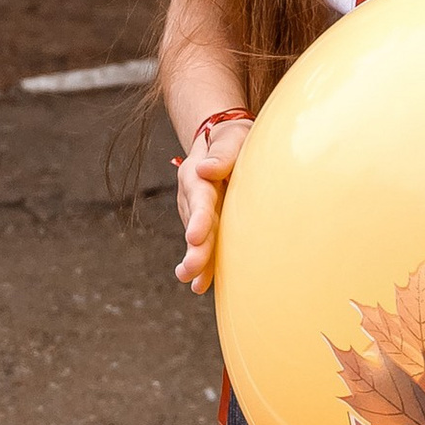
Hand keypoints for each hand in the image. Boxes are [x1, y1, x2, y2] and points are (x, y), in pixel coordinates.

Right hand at [176, 119, 249, 291]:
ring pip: (197, 239)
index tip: (194, 236)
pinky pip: (205, 245)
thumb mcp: (231, 138)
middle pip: (195, 223)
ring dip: (196, 261)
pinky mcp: (207, 225)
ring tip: (191, 281)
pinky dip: (205, 266)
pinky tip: (201, 286)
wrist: (224, 143)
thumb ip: (222, 154)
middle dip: (195, 248)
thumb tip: (207, 169)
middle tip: (191, 269)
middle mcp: (193, 196)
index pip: (199, 197)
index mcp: (197, 174)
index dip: (197, 217)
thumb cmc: (234, 139)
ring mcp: (198, 212)